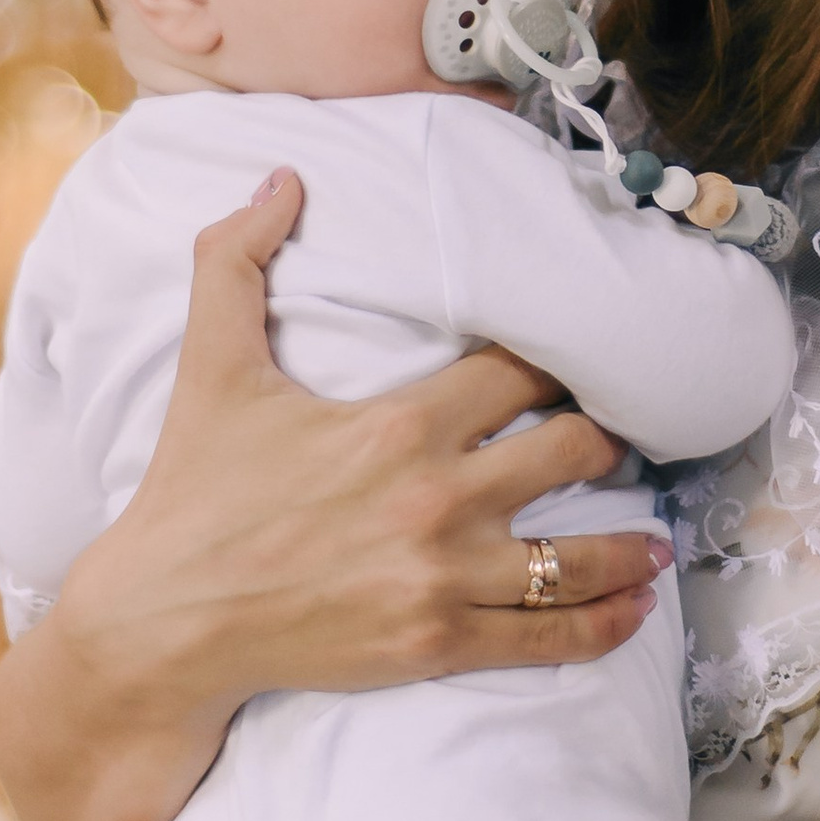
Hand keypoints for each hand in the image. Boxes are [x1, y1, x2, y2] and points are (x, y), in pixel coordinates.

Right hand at [62, 169, 667, 698]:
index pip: (521, 372)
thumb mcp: (211, 366)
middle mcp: (437, 495)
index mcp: (401, 421)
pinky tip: (633, 611)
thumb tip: (278, 179)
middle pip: (573, 450)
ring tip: (656, 543)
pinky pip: (547, 634)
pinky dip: (602, 623)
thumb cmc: (192, 493)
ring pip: (577, 553)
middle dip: (608, 441)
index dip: (562, 362)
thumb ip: (235, 262)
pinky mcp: (438, 641)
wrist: (163, 621)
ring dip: (630, 545)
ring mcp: (445, 574)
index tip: (587, 361)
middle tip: (627, 441)